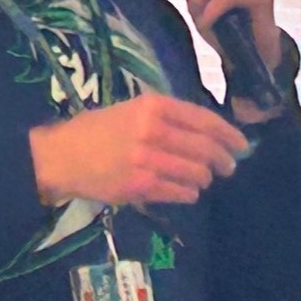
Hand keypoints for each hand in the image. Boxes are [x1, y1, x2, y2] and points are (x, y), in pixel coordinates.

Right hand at [30, 91, 248, 205]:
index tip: (241, 145)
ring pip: (197, 173)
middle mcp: (153, 130)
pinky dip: (188, 194)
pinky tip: (185, 191)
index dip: (229, 134)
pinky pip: (180, 193)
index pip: (205, 120)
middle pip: (207, 149)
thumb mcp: (131, 110)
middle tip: (227, 167)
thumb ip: (167, 118)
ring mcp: (147, 160)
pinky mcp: (140, 186)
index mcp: (153, 106)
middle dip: (223, 161)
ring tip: (199, 180)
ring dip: (203, 179)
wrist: (59, 156)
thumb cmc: (95, 131)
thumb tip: (209, 134)